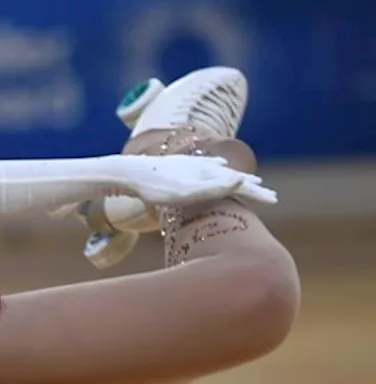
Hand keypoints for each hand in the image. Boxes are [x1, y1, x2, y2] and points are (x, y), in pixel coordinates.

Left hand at [115, 154, 277, 206]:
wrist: (130, 172)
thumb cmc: (156, 188)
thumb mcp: (185, 193)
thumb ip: (213, 188)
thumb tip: (241, 179)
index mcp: (209, 174)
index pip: (240, 185)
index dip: (256, 193)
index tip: (274, 200)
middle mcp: (205, 166)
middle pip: (235, 177)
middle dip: (253, 187)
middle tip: (271, 195)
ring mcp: (194, 164)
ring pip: (224, 170)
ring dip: (239, 176)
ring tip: (251, 179)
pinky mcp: (182, 164)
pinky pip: (208, 164)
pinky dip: (219, 166)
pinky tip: (219, 164)